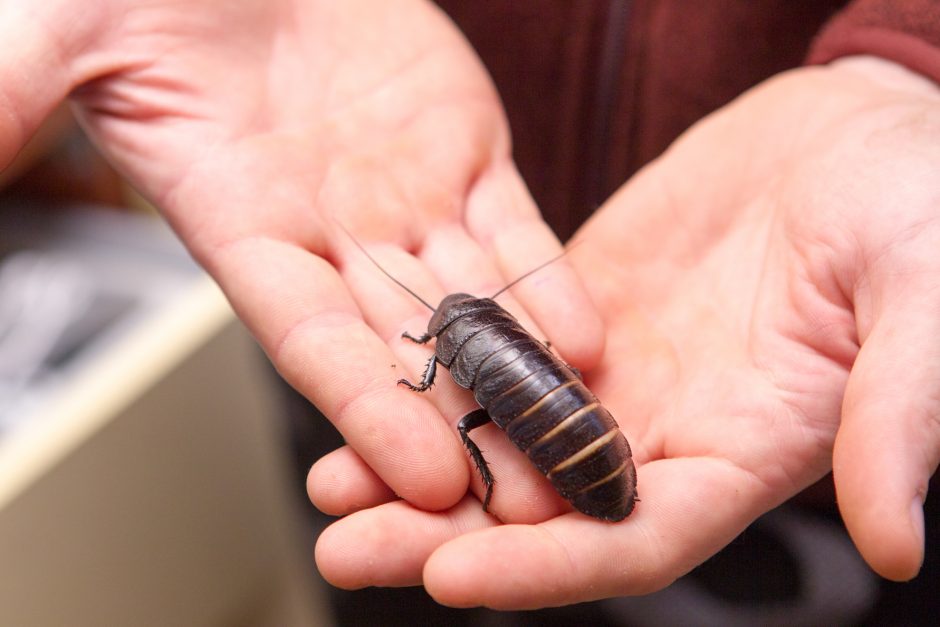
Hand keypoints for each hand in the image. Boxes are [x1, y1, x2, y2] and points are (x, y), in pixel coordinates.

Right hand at [1, 2, 600, 510]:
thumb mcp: (64, 39)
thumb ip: (14, 111)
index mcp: (245, 231)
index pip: (313, 344)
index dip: (367, 411)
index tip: (423, 479)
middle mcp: (334, 238)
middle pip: (406, 354)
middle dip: (463, 426)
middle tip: (522, 500)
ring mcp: (409, 200)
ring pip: (474, 306)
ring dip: (522, 375)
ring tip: (571, 437)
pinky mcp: (466, 153)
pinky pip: (516, 231)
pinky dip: (549, 284)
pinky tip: (585, 339)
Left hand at [311, 56, 939, 607]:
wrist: (863, 130)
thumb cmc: (916, 210)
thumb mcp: (924, 302)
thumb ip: (899, 417)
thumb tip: (897, 546)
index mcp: (741, 449)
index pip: (630, 538)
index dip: (547, 566)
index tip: (455, 578)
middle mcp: (663, 426)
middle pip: (540, 508)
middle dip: (443, 533)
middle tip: (348, 550)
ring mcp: (613, 366)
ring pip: (500, 433)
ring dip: (416, 462)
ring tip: (328, 484)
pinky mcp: (576, 304)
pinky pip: (495, 348)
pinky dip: (438, 375)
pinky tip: (371, 383)